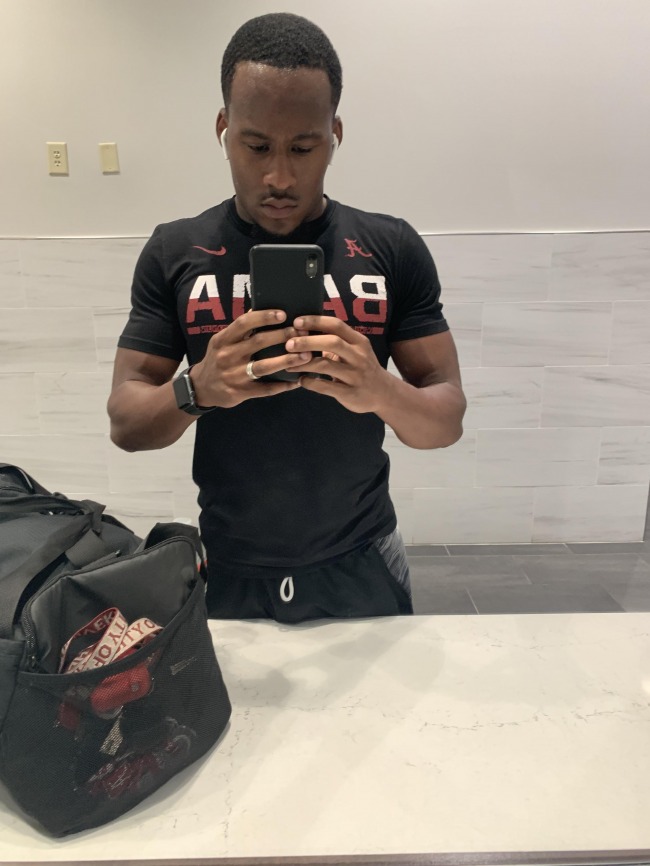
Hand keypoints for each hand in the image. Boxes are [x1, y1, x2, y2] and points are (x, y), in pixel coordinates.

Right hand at [190, 310, 311, 408]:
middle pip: (258, 342)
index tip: (283, 314)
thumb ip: (240, 329)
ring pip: (264, 366)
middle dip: (282, 336)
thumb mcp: (222, 341)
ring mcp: (234, 375)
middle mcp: (227, 356)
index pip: (243, 323)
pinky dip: (282, 385)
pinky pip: (265, 389)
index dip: (263, 317)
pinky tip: (296, 381)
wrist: (201, 388)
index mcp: (223, 339)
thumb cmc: (218, 359)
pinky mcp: (240, 393)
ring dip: (286, 360)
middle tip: (302, 333)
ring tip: (305, 356)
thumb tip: (259, 307)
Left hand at [286, 316, 392, 413]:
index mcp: (359, 342)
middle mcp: (359, 356)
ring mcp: (355, 376)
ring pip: (326, 365)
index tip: (297, 322)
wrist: (383, 394)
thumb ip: (334, 341)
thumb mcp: (354, 350)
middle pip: (332, 342)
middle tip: (289, 343)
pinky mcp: (350, 393)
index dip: (315, 321)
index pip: (336, 325)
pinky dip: (310, 382)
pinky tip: (301, 380)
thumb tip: (303, 328)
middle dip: (308, 341)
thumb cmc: (361, 367)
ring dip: (304, 363)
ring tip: (288, 364)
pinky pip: (326, 387)